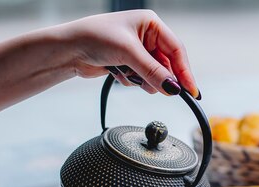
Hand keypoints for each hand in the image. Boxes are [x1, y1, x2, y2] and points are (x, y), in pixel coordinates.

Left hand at [0, 10, 198, 123]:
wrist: (67, 49)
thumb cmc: (93, 37)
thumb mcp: (129, 54)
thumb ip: (154, 72)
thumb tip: (174, 88)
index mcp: (151, 23)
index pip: (176, 50)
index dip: (185, 72)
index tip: (191, 91)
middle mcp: (146, 35)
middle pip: (166, 65)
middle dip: (158, 78)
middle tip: (157, 89)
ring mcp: (136, 50)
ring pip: (153, 75)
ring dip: (142, 80)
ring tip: (127, 75)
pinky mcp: (127, 63)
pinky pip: (140, 78)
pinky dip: (131, 80)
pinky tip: (116, 73)